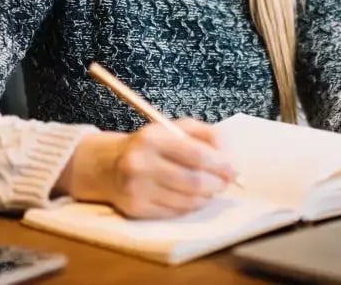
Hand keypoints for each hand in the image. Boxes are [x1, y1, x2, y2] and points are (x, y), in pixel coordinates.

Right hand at [54, 118, 236, 217]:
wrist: (107, 165)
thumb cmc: (149, 145)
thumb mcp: (172, 128)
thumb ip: (203, 133)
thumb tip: (226, 152)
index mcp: (153, 138)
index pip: (196, 154)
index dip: (220, 165)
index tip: (233, 170)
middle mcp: (141, 163)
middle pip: (194, 181)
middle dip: (216, 184)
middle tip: (224, 183)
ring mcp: (137, 188)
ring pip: (186, 200)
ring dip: (205, 197)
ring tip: (209, 190)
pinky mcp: (135, 208)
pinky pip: (174, 212)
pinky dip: (190, 207)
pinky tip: (192, 198)